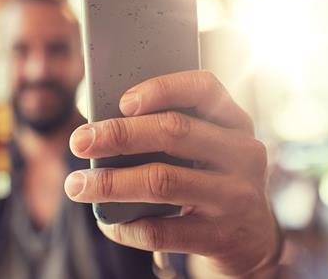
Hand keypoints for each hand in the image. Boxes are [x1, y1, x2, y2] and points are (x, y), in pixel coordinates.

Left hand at [65, 71, 280, 276]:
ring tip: (77, 186)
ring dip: (110, 183)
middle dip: (119, 135)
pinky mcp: (223, 237)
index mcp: (234, 122)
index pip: (203, 88)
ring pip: (163, 181)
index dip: (161, 89)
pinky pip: (162, 230)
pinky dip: (126, 226)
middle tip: (79, 142)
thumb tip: (103, 133)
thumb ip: (171, 136)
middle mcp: (243, 153)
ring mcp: (237, 196)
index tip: (122, 102)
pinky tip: (108, 223)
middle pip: (175, 131)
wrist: (250, 238)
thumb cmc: (212, 181)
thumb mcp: (206, 151)